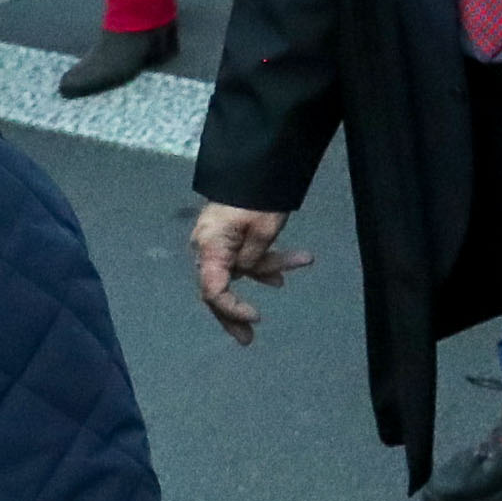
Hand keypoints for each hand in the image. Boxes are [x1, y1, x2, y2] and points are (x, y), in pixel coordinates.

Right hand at [192, 204, 311, 343]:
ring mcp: (216, 241)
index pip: (214, 292)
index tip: (256, 317)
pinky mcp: (227, 234)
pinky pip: (244, 255)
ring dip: (266, 271)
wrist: (254, 160)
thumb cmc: (258, 196)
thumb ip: (252, 259)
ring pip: (238, 269)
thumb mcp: (263, 230)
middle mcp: (206, 248)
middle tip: (248, 339)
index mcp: (210, 249)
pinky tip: (288, 269)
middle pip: (218, 289)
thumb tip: (246, 273)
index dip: (232, 309)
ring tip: (295, 271)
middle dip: (235, 313)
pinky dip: (264, 261)